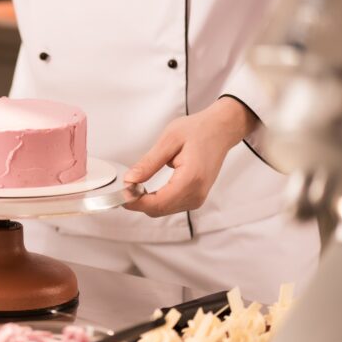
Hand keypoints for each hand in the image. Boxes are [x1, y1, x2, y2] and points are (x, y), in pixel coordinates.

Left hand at [123, 98, 257, 216]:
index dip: (136, 202)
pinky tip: (148, 189)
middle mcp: (196, 193)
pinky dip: (156, 201)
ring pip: (163, 211)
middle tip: (125, 187)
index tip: (121, 194)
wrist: (220, 130)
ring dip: (147, 202)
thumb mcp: (168, 140)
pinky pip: (171, 206)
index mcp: (191, 178)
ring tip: (136, 185)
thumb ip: (148, 163)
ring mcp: (198, 198)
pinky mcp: (196, 197)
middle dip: (138, 202)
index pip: (158, 203)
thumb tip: (130, 180)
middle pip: (159, 210)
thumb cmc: (198, 130)